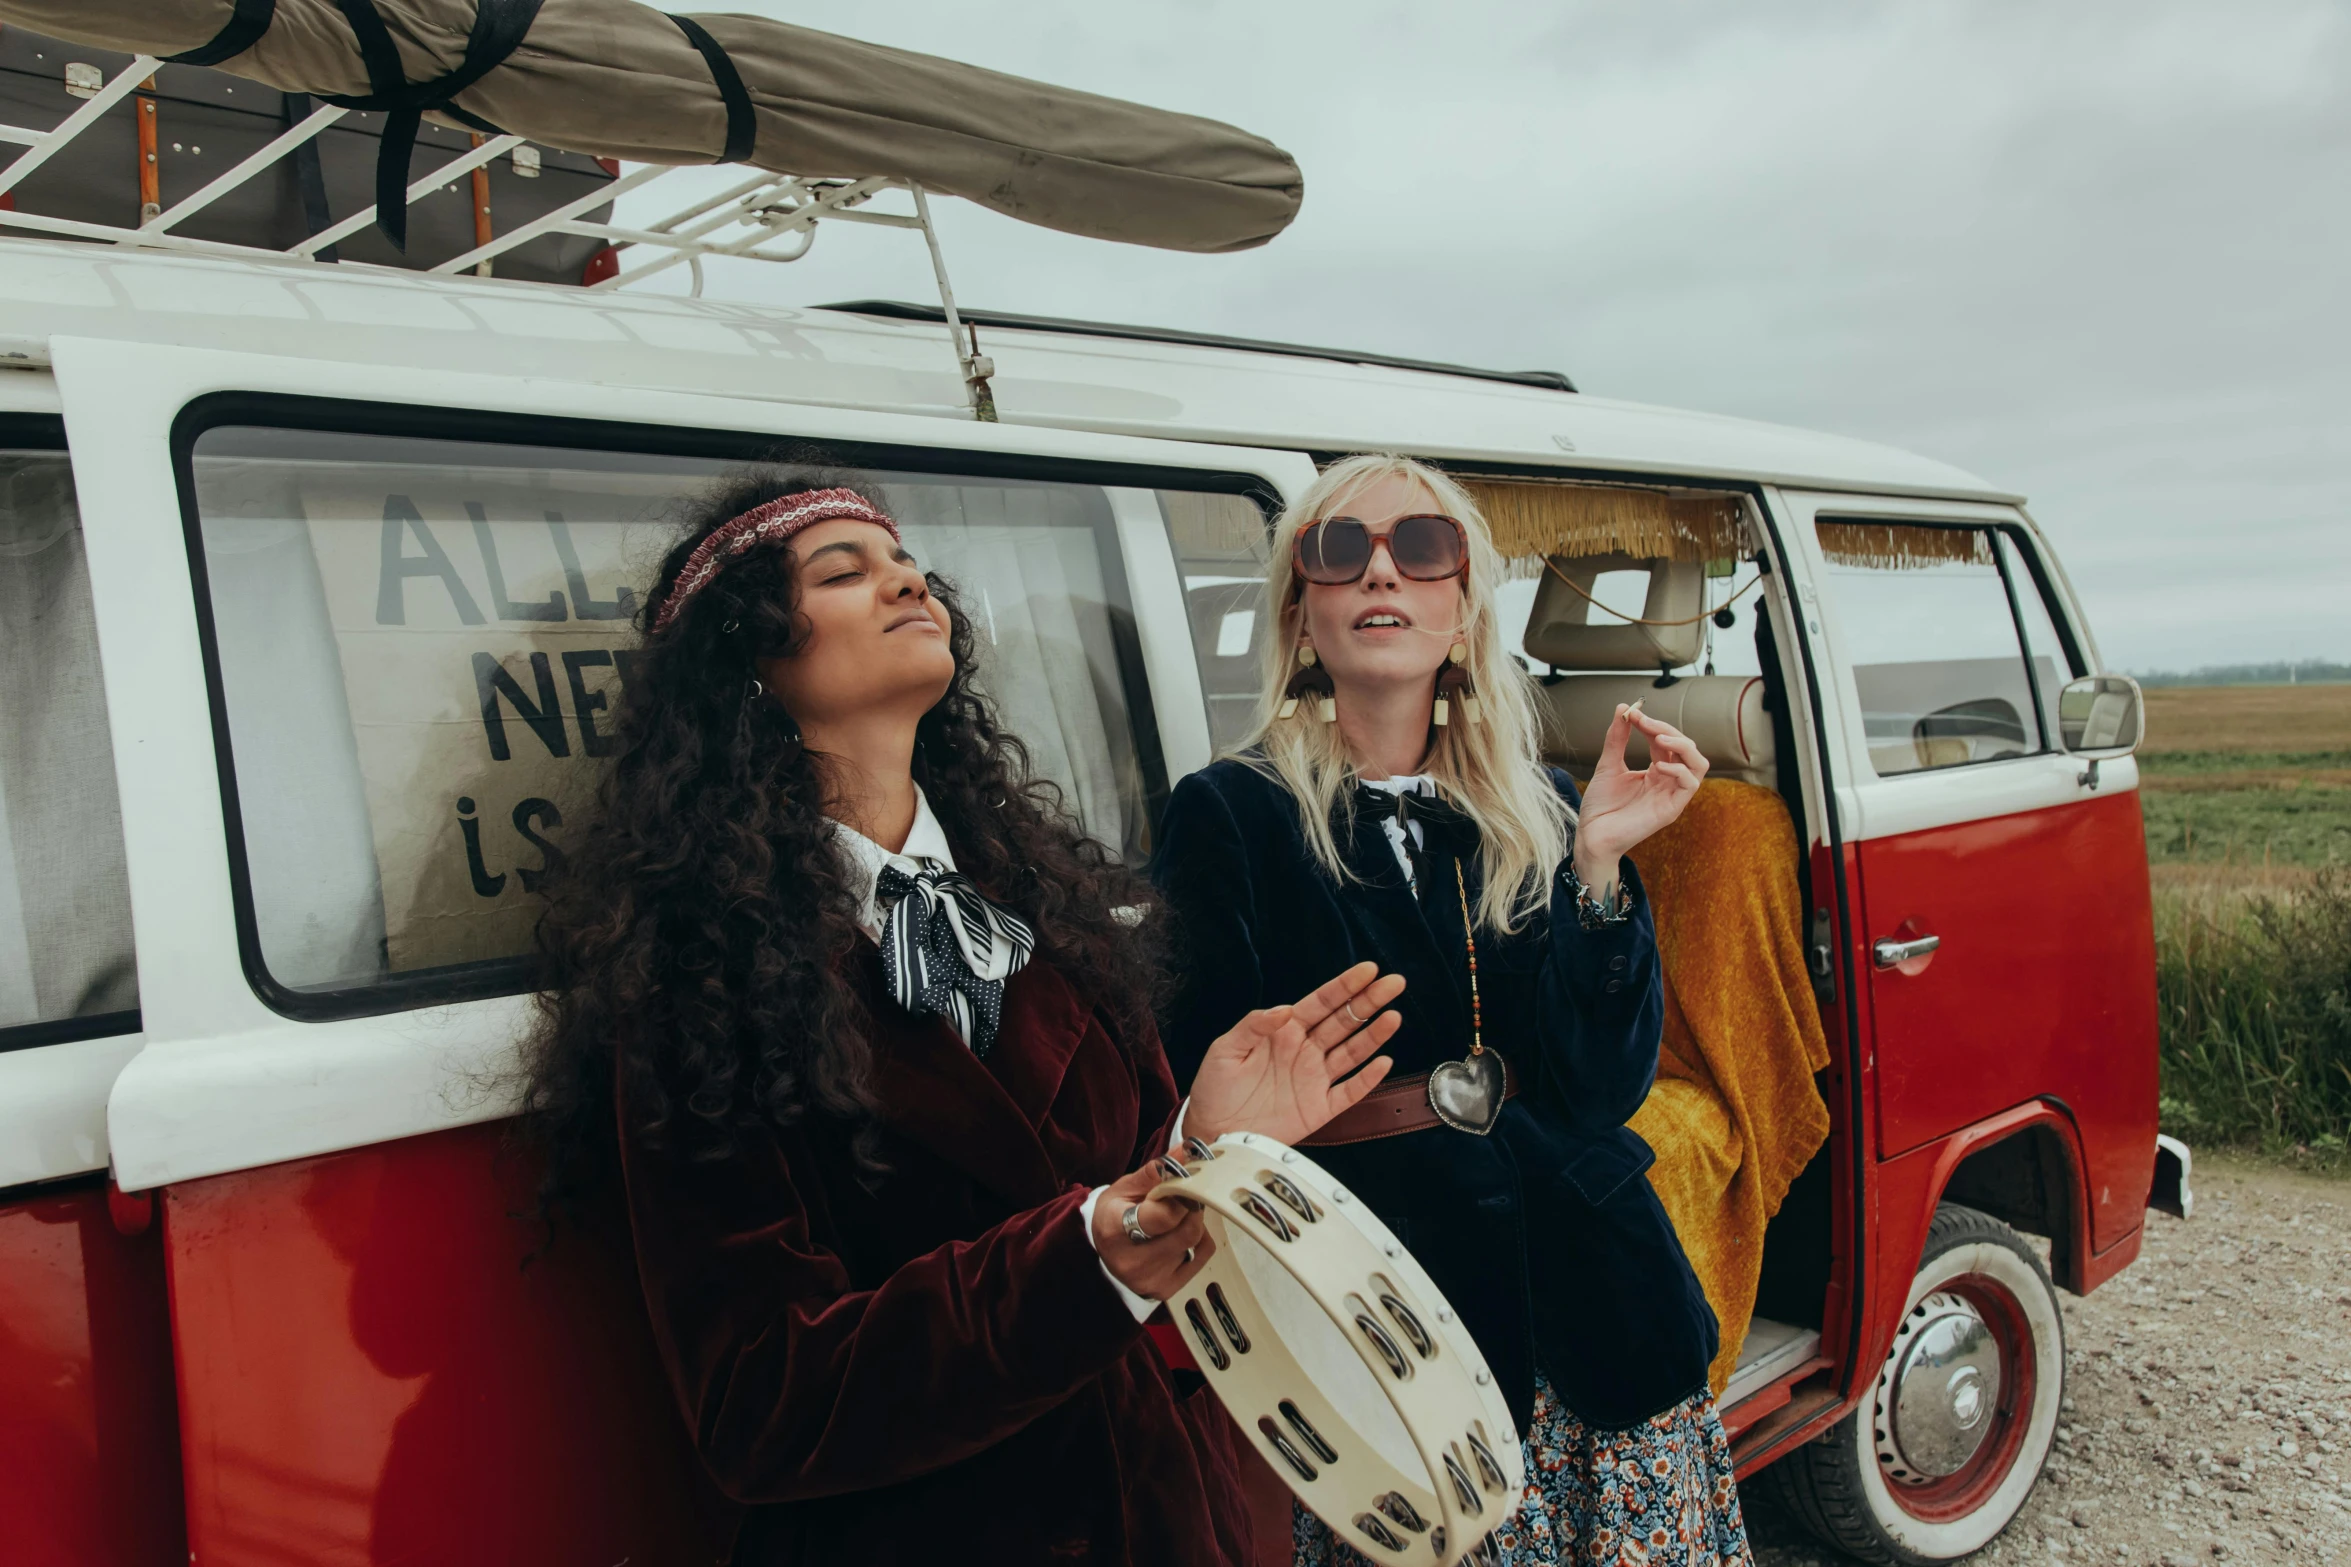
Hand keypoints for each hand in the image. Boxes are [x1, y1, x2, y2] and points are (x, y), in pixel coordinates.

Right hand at [1091, 1163, 1212, 1301]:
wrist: (1106, 1251)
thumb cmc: (1115, 1213)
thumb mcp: (1126, 1187)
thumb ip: (1155, 1171)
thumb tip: (1187, 1151)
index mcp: (1116, 1230)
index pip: (1162, 1215)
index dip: (1180, 1195)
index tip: (1184, 1182)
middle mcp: (1132, 1262)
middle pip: (1186, 1230)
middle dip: (1191, 1207)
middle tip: (1185, 1196)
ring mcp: (1151, 1280)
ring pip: (1195, 1241)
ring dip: (1193, 1222)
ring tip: (1177, 1216)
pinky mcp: (1167, 1290)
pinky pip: (1202, 1256)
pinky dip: (1199, 1240)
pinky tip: (1180, 1234)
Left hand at [1185, 961, 1403, 1146]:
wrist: (1211, 1130)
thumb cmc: (1215, 1087)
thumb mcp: (1225, 1049)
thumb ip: (1253, 1026)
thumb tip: (1284, 1010)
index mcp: (1284, 1031)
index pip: (1322, 1002)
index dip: (1345, 986)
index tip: (1368, 970)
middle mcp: (1305, 1050)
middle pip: (1344, 1021)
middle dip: (1370, 1001)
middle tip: (1394, 983)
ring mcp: (1315, 1078)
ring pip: (1352, 1052)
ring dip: (1374, 1034)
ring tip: (1393, 1016)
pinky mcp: (1319, 1107)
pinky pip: (1349, 1091)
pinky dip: (1367, 1078)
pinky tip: (1383, 1061)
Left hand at [1576, 702, 1708, 875]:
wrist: (1591, 834)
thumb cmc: (1600, 805)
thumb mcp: (1608, 765)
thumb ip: (1617, 738)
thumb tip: (1623, 708)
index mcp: (1656, 771)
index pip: (1665, 740)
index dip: (1653, 724)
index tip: (1632, 713)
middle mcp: (1667, 781)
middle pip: (1685, 748)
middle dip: (1667, 729)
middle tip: (1644, 722)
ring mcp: (1671, 795)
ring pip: (1698, 764)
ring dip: (1683, 746)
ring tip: (1660, 737)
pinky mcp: (1671, 809)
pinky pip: (1690, 785)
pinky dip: (1679, 770)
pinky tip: (1659, 765)